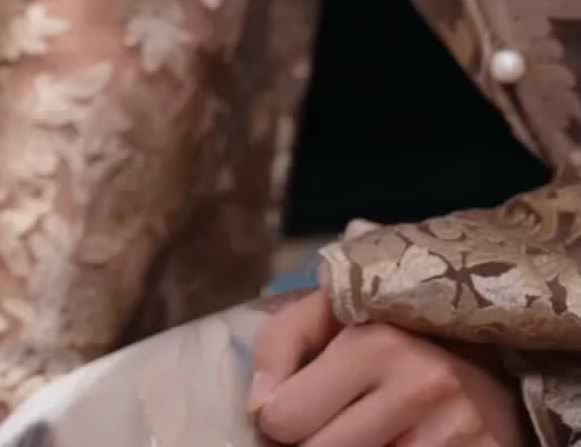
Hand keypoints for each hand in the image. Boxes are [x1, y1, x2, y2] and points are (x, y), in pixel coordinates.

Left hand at [248, 288, 527, 446]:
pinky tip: (401, 441)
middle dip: (315, 443)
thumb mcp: (334, 313)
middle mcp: (420, 384)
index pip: (283, 418)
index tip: (297, 408)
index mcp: (375, 341)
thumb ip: (281, 343)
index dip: (279, 419)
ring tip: (372, 431)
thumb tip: (259, 406)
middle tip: (337, 421)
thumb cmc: (395, 331)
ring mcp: (456, 430)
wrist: (489, 353)